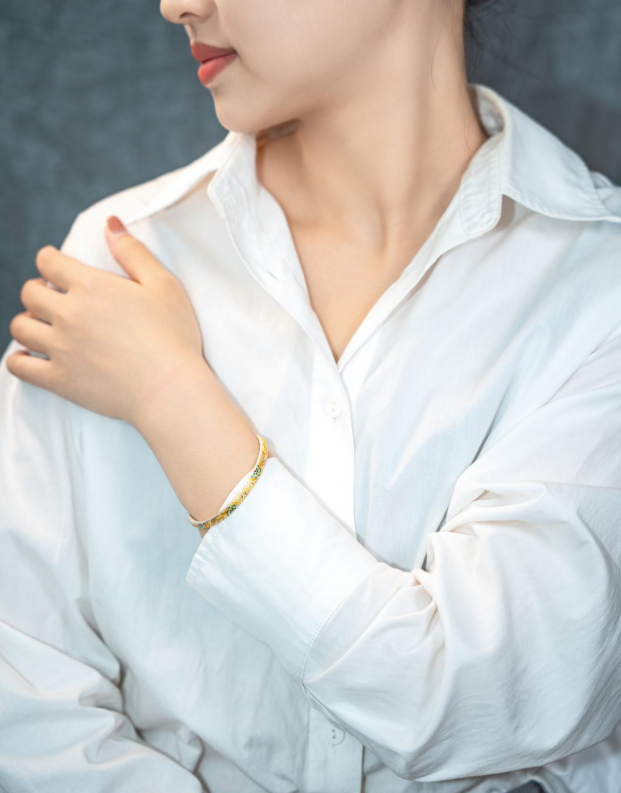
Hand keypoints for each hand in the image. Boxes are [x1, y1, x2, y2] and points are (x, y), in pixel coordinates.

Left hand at [7, 216, 207, 426]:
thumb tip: (110, 223)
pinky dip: (18, 359)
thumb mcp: (163, 285)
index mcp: (90, 286)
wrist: (170, 389)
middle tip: (54, 298)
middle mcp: (68, 314)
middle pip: (29, 292)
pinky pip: (18, 366)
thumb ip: (132, 252)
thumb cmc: (174, 337)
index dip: (50, 260)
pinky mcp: (59, 380)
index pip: (47, 261)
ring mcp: (60, 348)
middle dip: (38, 290)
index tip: (57, 267)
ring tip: (44, 326)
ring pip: (19, 326)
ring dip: (27, 321)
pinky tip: (31, 356)